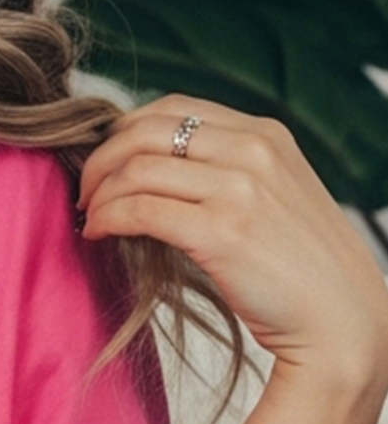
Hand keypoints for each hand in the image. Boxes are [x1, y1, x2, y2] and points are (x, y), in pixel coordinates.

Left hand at [77, 96, 387, 389]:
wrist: (338, 315)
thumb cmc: (296, 265)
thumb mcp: (270, 195)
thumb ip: (224, 171)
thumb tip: (150, 168)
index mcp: (264, 134)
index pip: (172, 108)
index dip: (124, 132)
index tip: (106, 163)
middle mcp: (253, 150)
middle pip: (145, 131)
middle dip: (100, 158)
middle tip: (85, 191)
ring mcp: (239, 188)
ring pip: (136, 169)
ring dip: (98, 194)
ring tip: (89, 217)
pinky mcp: (222, 230)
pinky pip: (140, 210)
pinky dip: (107, 219)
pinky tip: (97, 234)